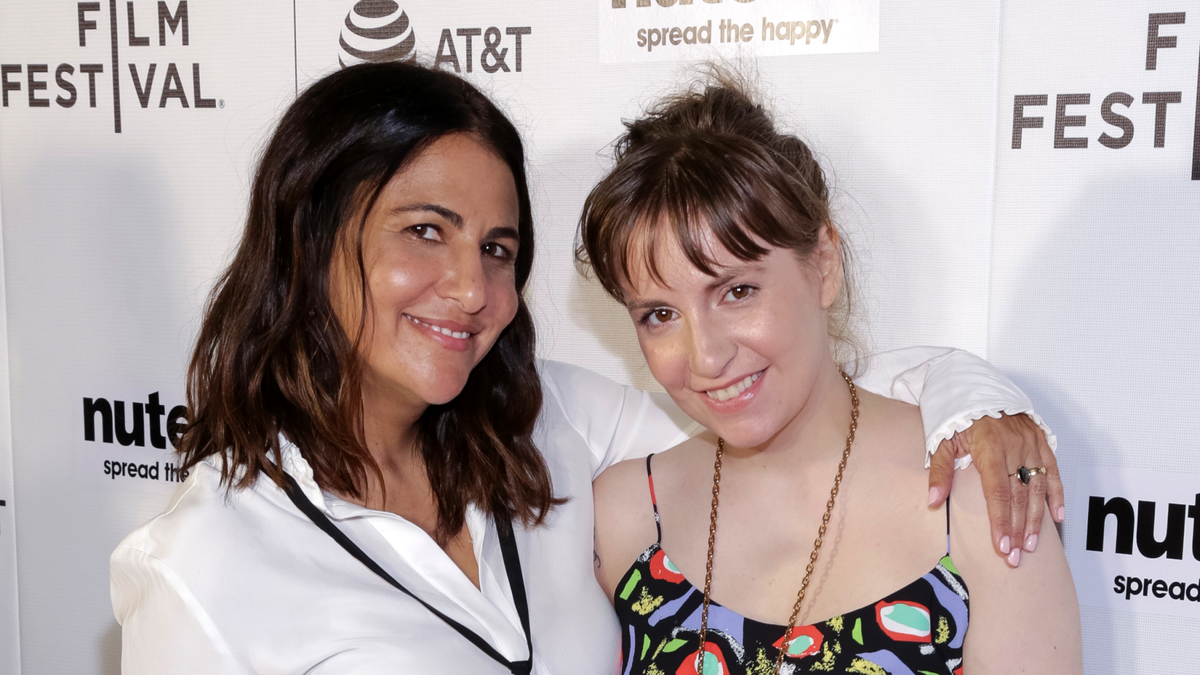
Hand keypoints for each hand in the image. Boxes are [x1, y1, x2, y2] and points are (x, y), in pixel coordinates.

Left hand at [927, 413, 1063, 567]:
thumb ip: (940, 472)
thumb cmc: (958, 417)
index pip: (998, 492)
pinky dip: (1056, 495)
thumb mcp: (942, 440)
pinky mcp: (1042, 441)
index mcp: (989, 447)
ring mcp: (1031, 444)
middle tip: (1016, 557)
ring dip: (1036, 519)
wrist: (976, 387)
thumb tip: (933, 502)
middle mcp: (1015, 447)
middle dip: (1018, 529)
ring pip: (1037, 488)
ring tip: (1031, 545)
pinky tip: (1057, 518)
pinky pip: (1053, 471)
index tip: (1002, 546)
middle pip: (1019, 496)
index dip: (1001, 521)